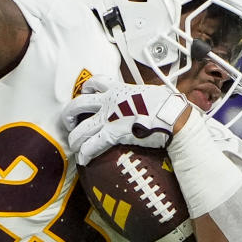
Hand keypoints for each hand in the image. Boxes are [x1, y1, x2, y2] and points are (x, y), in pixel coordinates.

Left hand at [61, 75, 190, 165]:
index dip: (85, 88)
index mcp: (119, 89)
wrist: (173, 117)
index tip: (84, 94)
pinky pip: (91, 145)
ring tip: (74, 146)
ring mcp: (109, 118)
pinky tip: (83, 159)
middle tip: (70, 123)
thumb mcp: (152, 92)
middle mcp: (109, 101)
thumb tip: (152, 96)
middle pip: (78, 104)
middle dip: (69, 114)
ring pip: (81, 128)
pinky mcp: (112, 134)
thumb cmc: (167, 105)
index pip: (96, 82)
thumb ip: (142, 94)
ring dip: (74, 139)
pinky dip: (85, 153)